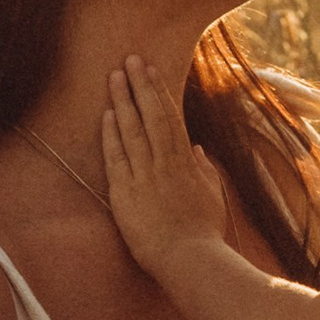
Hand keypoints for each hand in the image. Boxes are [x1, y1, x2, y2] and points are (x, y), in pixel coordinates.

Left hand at [102, 57, 229, 280]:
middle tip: (130, 59)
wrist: (190, 260)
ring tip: (115, 76)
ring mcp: (145, 177)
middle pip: (152, 116)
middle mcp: (165, 164)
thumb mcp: (212, 198)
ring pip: (133, 130)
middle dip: (140, 85)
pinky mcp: (126, 194)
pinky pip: (117, 157)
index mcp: (186, 163)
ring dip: (123, 100)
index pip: (171, 119)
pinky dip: (112, 135)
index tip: (151, 72)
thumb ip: (205, 171)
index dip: (159, 93)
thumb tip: (198, 151)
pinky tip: (107, 114)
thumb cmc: (204, 234)